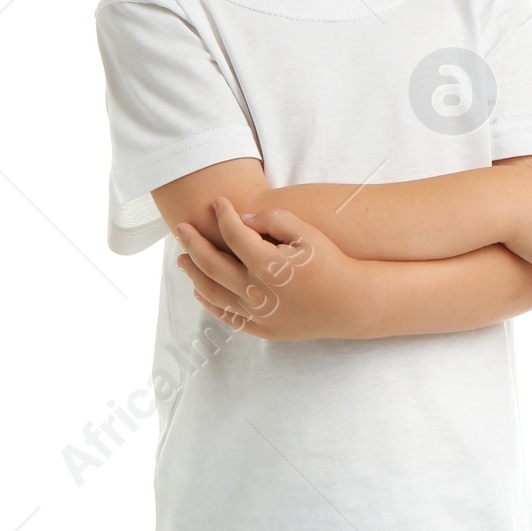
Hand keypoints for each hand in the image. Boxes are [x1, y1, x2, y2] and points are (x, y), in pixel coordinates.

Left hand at [174, 198, 378, 340]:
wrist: (351, 304)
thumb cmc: (331, 263)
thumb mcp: (308, 233)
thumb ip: (274, 219)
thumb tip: (243, 218)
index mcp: (269, 265)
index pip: (233, 234)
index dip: (222, 214)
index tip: (216, 202)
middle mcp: (258, 292)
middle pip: (211, 264)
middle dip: (192, 242)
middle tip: (180, 228)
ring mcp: (258, 314)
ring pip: (212, 292)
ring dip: (193, 272)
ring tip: (182, 257)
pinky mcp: (261, 329)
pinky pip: (226, 316)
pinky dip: (208, 301)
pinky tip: (200, 288)